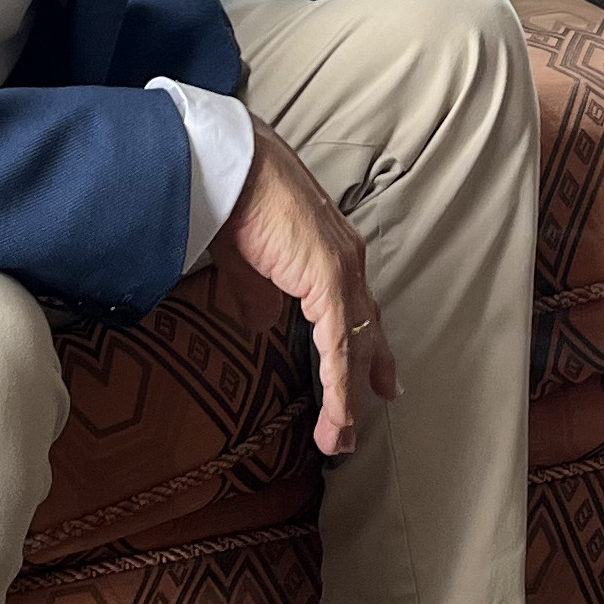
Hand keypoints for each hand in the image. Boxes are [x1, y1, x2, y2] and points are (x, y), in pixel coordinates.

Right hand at [218, 120, 398, 457]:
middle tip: (362, 419)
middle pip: (364, 332)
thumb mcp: (249, 261)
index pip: (356, 310)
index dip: (366, 348)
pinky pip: (338, 344)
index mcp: (329, 252)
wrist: (228, 164)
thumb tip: (260, 323)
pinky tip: (338, 414)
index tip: (376, 381)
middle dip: (365, 378)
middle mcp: (346, 261)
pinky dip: (338, 384)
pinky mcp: (329, 278)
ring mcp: (342, 269)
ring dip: (347, 397)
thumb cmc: (235, 198)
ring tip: (338, 438)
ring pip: (354, 346)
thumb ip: (260, 295)